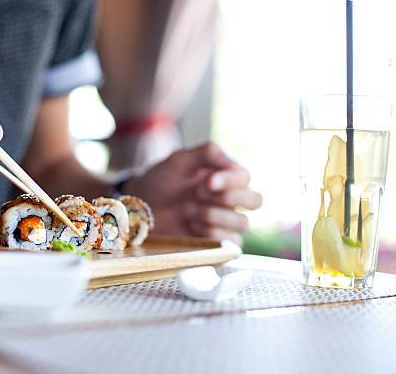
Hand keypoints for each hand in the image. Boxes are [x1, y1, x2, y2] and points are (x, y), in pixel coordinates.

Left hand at [125, 142, 262, 245]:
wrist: (140, 206)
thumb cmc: (161, 180)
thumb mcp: (179, 160)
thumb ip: (206, 153)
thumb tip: (231, 162)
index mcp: (224, 176)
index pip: (245, 177)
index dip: (230, 180)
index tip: (207, 181)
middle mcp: (229, 198)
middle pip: (255, 200)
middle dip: (228, 198)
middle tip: (199, 193)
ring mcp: (223, 220)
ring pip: (243, 223)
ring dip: (214, 215)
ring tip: (189, 210)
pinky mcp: (215, 240)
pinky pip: (232, 242)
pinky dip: (213, 234)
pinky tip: (192, 225)